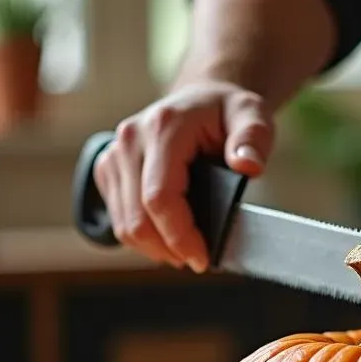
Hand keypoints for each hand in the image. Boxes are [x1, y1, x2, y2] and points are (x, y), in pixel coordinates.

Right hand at [93, 80, 273, 270]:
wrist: (202, 100)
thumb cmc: (227, 112)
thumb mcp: (253, 116)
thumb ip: (253, 139)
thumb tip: (248, 165)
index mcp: (163, 127)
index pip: (159, 197)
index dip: (179, 236)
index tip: (203, 259)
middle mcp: (130, 139)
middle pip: (137, 218)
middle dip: (169, 249)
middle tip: (199, 261)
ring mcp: (113, 155)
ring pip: (123, 224)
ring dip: (155, 248)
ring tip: (186, 251)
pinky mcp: (107, 169)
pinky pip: (118, 219)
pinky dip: (143, 238)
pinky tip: (169, 237)